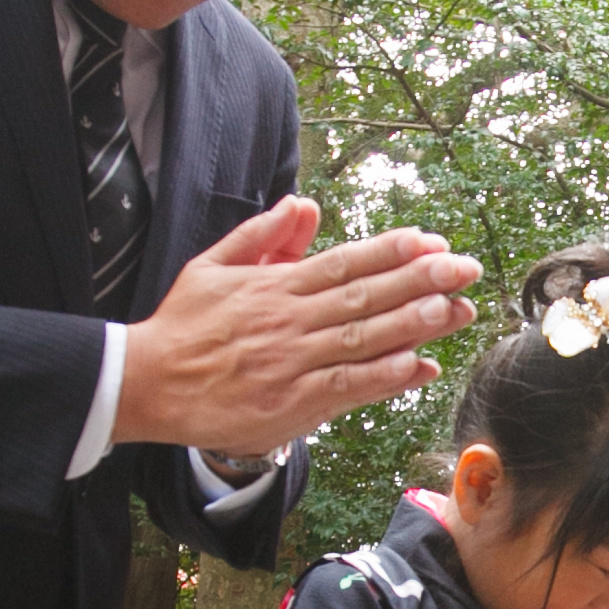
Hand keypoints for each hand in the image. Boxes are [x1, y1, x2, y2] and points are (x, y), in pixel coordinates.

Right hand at [113, 198, 479, 450]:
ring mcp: (292, 362)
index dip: (392, 252)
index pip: (345, 263)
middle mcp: (290, 320)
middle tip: (464, 268)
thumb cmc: (182, 326)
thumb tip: (305, 204)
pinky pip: (346, 387)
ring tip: (456, 310)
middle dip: (420, 281)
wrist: (144, 383)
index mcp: (276, 285)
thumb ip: (263, 235)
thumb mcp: (214, 266)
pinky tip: (419, 365)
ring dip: (413, 325)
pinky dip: (384, 377)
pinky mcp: (290, 403)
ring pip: (363, 338)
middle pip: (365, 296)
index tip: (432, 241)